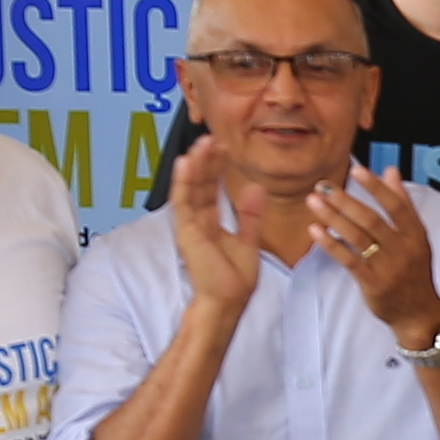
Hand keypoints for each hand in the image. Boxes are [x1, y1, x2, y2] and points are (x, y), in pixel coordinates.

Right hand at [160, 136, 262, 314]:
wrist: (228, 301)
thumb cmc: (234, 279)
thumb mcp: (249, 240)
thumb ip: (250, 215)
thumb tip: (256, 187)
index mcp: (212, 222)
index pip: (212, 188)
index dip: (217, 167)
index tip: (224, 147)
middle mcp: (198, 221)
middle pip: (201, 183)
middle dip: (206, 160)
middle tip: (212, 137)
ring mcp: (190, 225)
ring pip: (191, 187)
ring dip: (195, 164)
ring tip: (201, 142)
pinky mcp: (186, 231)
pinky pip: (183, 202)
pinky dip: (183, 181)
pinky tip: (185, 162)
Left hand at [312, 164, 439, 335]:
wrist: (418, 313)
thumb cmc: (413, 270)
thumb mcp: (416, 237)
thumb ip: (403, 204)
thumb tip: (390, 170)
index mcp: (417, 234)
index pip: (397, 206)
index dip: (376, 187)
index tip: (356, 170)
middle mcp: (405, 250)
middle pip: (372, 220)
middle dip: (346, 201)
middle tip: (323, 186)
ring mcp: (389, 268)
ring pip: (358, 238)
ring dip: (333, 218)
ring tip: (313, 202)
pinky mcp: (373, 284)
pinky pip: (349, 260)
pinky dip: (331, 244)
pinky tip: (315, 231)